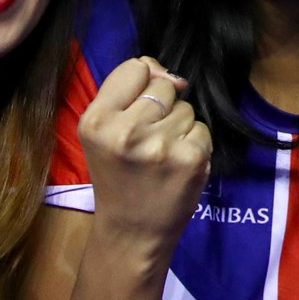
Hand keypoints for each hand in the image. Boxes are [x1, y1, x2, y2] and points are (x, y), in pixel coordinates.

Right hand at [77, 57, 211, 256]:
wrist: (132, 232)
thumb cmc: (118, 178)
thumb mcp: (103, 133)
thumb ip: (129, 94)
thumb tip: (171, 75)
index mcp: (96, 121)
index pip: (135, 68)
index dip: (144, 83)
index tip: (141, 107)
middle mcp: (125, 131)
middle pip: (164, 85)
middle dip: (163, 107)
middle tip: (148, 140)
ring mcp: (160, 146)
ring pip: (186, 109)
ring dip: (180, 128)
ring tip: (161, 156)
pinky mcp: (190, 159)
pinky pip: (202, 129)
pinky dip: (195, 145)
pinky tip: (177, 165)